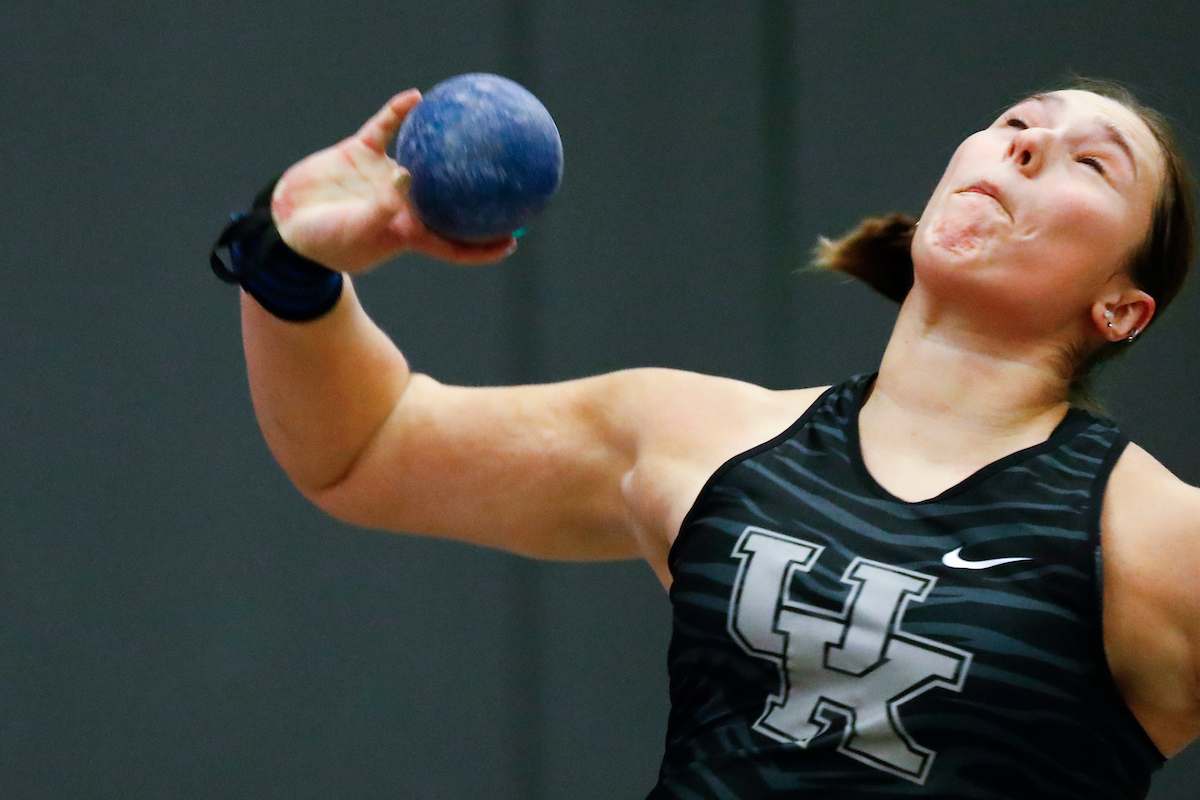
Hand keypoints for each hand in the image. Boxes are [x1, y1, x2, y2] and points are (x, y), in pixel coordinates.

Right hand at [270, 90, 516, 273]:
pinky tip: (415, 97)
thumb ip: (384, 208)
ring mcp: (382, 176)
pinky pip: (386, 128)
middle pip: (448, 198)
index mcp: (407, 232)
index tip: (512, 240)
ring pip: (422, 155)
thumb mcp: (358, 231)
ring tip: (471, 123)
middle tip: (508, 178)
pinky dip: (398, 112)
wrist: (287, 223)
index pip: (453, 245)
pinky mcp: (360, 153)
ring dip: (443, 143)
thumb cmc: (326, 240)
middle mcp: (402, 202)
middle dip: (477, 193)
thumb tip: (409, 176)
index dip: (482, 247)